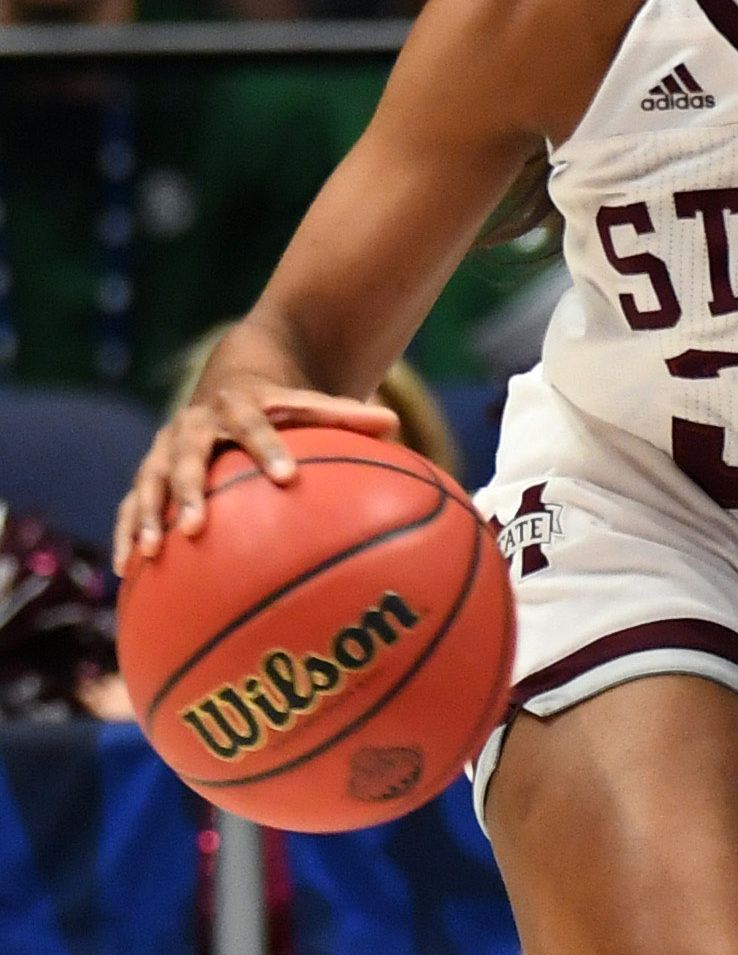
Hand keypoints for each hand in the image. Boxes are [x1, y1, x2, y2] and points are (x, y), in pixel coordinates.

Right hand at [115, 382, 399, 572]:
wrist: (229, 384)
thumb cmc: (281, 408)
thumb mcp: (310, 404)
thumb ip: (346, 415)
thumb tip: (393, 424)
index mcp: (238, 407)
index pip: (257, 426)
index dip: (269, 449)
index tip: (286, 478)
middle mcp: (194, 426)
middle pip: (189, 458)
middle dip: (191, 491)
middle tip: (198, 527)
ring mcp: (165, 450)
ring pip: (150, 482)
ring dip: (148, 516)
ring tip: (150, 552)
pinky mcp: (149, 473)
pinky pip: (132, 504)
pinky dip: (126, 531)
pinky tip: (127, 570)